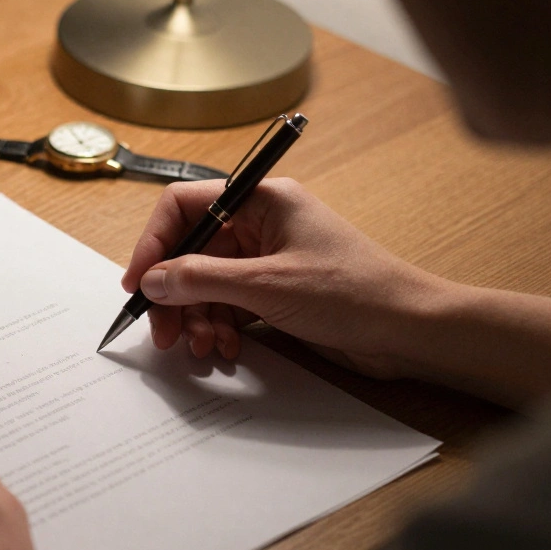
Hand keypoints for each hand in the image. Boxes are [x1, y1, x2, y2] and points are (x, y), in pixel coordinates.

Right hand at [122, 178, 442, 378]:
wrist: (410, 331)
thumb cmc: (355, 293)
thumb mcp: (268, 286)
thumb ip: (202, 279)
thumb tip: (153, 279)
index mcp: (262, 200)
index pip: (185, 206)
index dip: (155, 243)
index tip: (139, 282)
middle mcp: (261, 224)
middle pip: (191, 251)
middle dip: (174, 294)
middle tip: (164, 333)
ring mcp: (267, 259)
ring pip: (206, 284)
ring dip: (197, 318)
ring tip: (203, 348)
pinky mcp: (275, 291)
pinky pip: (227, 305)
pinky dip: (219, 327)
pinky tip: (226, 349)